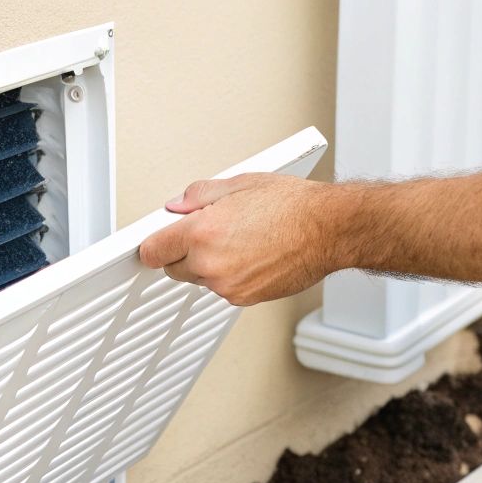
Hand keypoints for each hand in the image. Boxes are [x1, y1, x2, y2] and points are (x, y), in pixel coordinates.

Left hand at [137, 173, 343, 305]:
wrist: (328, 230)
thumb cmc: (293, 205)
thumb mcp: (239, 184)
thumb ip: (198, 196)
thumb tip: (177, 206)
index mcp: (202, 233)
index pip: (153, 250)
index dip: (154, 244)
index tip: (155, 242)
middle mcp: (211, 264)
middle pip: (173, 268)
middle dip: (183, 252)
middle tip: (206, 233)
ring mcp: (227, 286)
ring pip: (200, 280)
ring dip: (208, 265)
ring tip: (238, 240)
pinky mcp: (244, 298)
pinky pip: (223, 289)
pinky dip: (230, 276)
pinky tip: (251, 255)